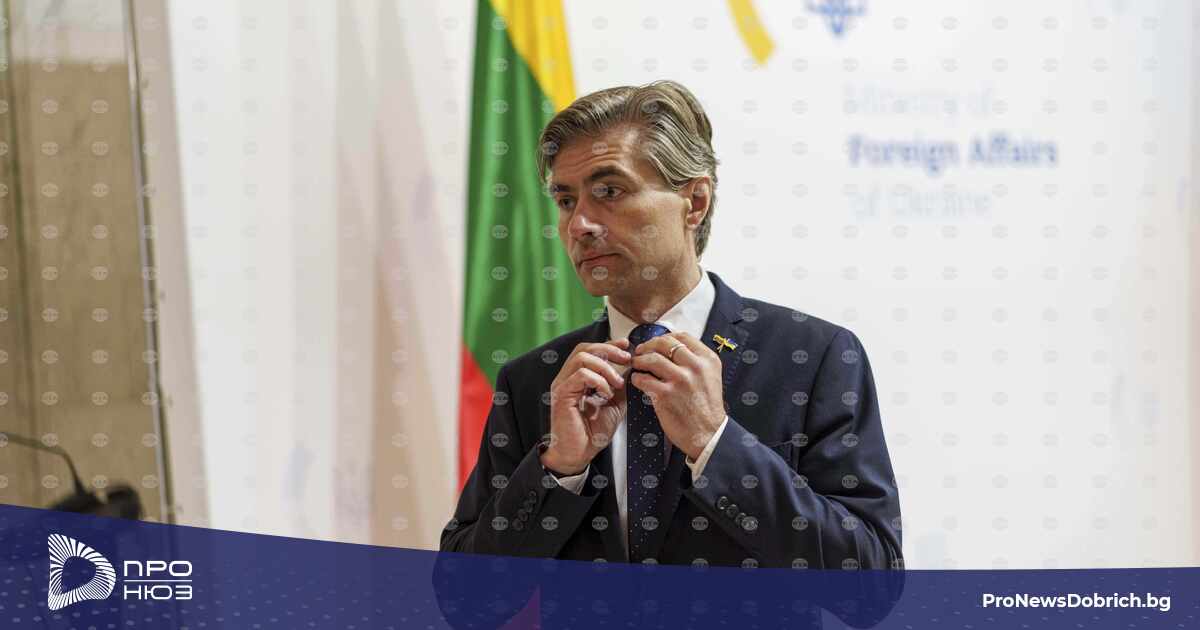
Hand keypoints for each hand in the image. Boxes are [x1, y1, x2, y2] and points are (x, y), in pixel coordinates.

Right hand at [542, 339, 631, 474]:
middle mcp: (566, 378)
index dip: (608, 344)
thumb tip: (631, 368)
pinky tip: (607, 394)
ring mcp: (562, 385)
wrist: (579, 454)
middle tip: (627, 360)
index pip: (589, 350)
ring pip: (582, 358)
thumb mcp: (614, 404)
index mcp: (576, 378)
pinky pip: (581, 375)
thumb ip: (619, 386)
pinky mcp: (562, 395)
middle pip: (584, 348)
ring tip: (617, 384)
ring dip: (605, 368)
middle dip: (609, 350)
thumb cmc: (593, 433)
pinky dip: (599, 381)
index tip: (626, 346)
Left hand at [628, 332, 725, 460]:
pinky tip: (637, 381)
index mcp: (708, 360)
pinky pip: (643, 379)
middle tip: (641, 351)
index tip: (657, 343)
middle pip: (664, 344)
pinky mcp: (666, 394)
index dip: (665, 337)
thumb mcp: (710, 377)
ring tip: (636, 365)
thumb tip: (672, 350)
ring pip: (651, 358)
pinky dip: (637, 378)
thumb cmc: (706, 408)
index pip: (682, 337)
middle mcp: (695, 367)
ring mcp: (680, 380)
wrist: (708, 434)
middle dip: (648, 345)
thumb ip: (695, 362)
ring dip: (640, 360)